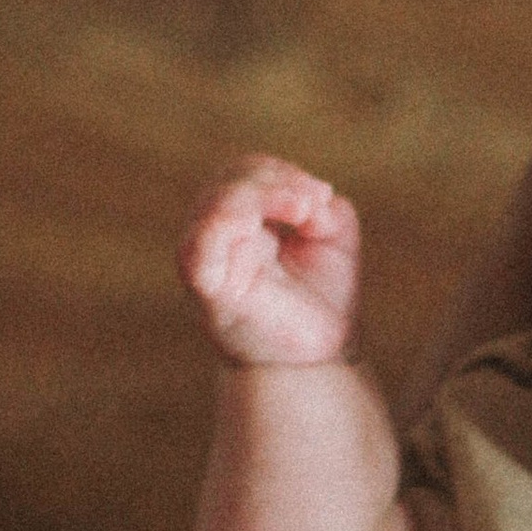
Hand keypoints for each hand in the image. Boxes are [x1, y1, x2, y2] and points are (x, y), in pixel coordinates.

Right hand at [182, 160, 361, 369]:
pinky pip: (198, 250)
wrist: (322, 357)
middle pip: (226, 183)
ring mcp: (208, 263)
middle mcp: (217, 239)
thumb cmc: (323, 298)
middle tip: (313, 202)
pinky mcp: (208, 290)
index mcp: (241, 222)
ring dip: (258, 195)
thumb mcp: (333, 235)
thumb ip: (319, 204)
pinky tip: (256, 226)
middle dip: (273, 180)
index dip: (280, 173)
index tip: (322, 196)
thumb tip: (305, 199)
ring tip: (302, 210)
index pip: (243, 174)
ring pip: (212, 208)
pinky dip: (224, 224)